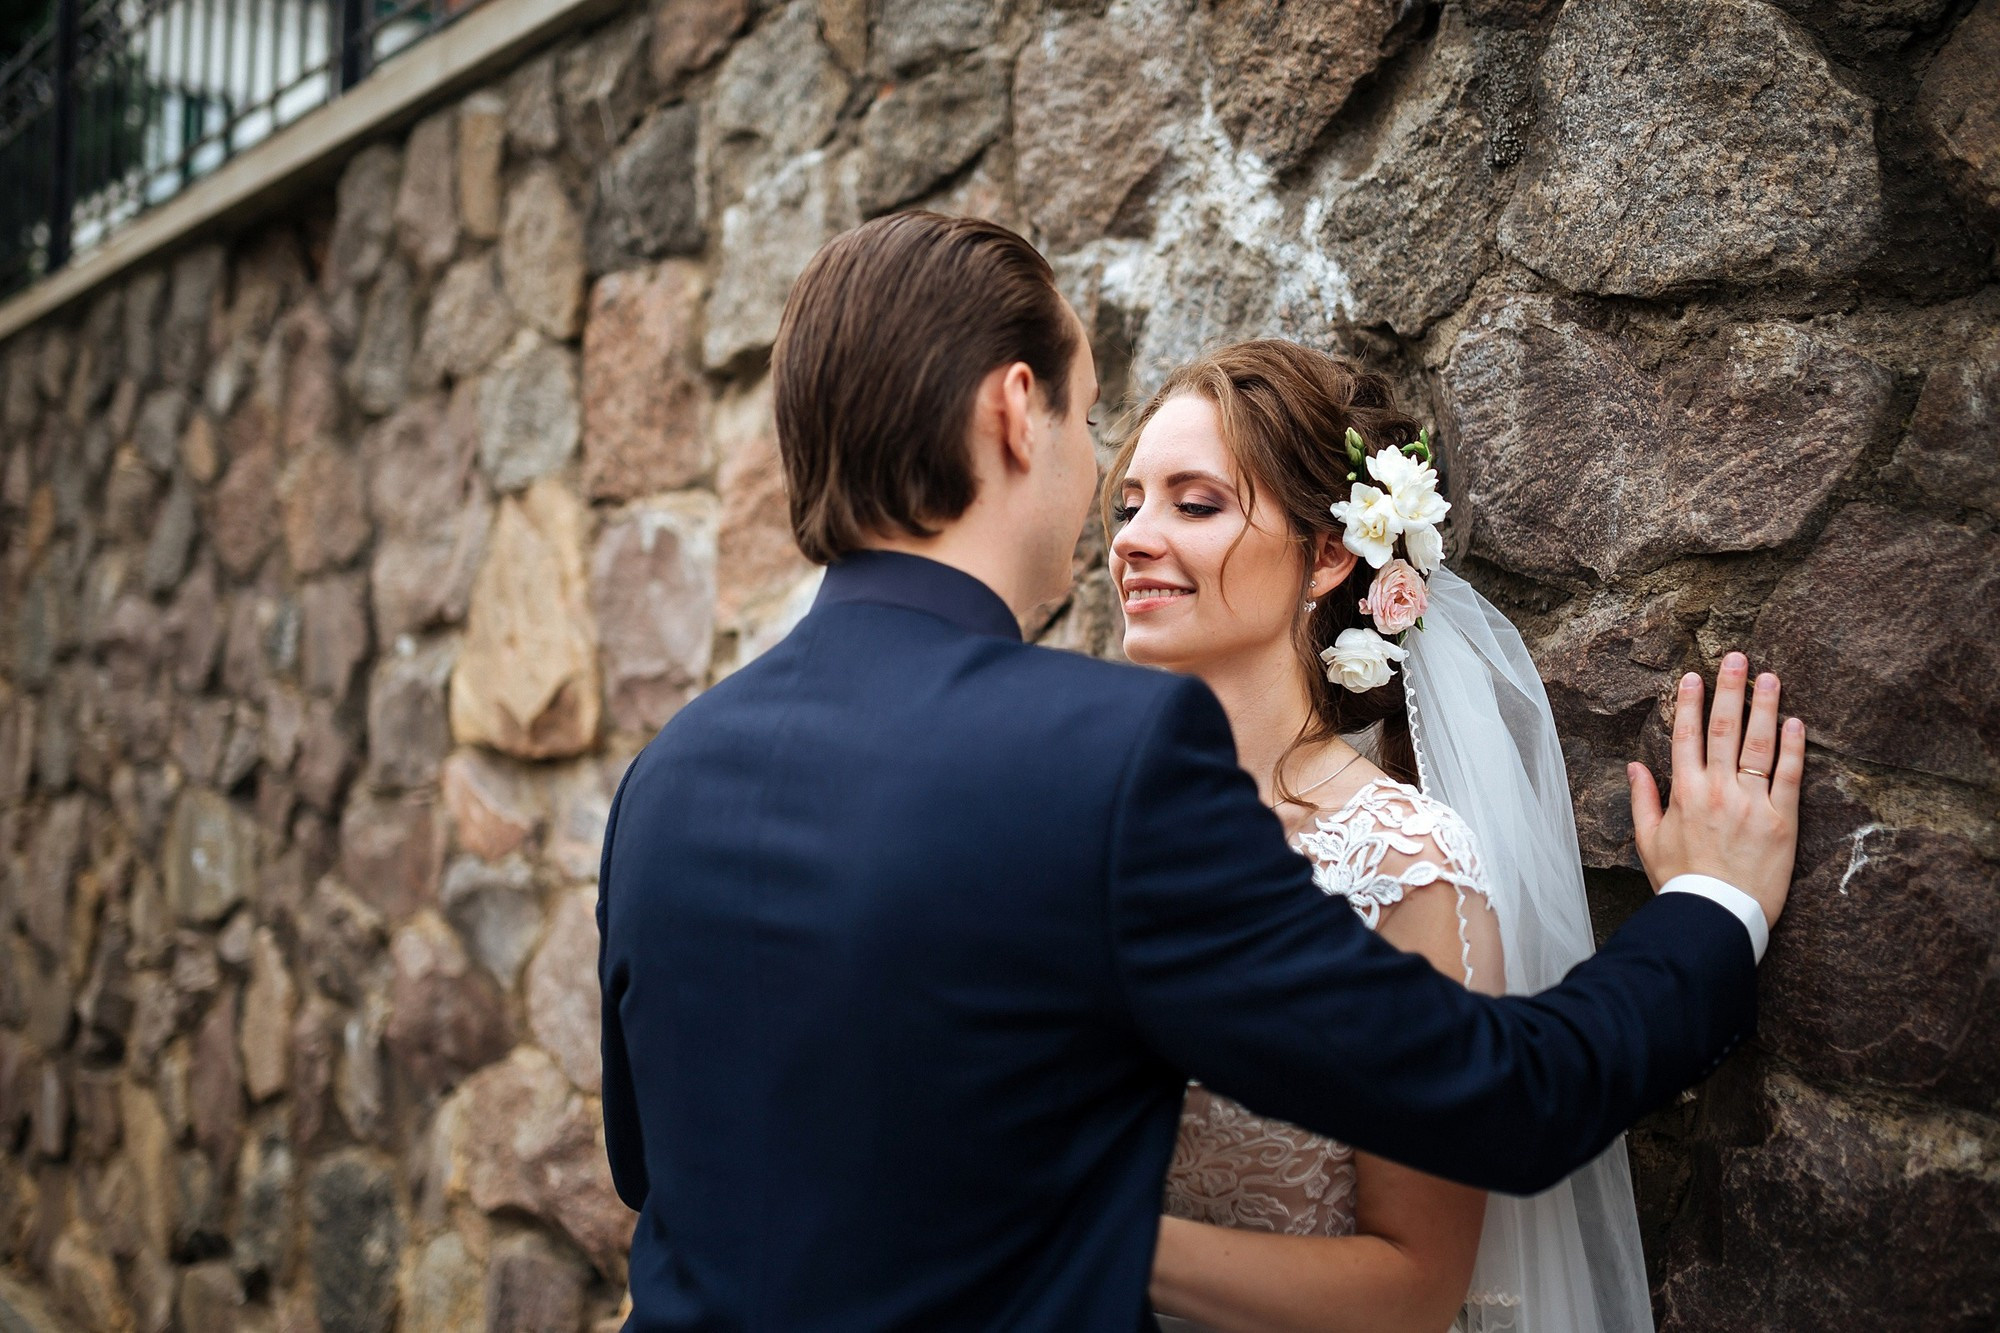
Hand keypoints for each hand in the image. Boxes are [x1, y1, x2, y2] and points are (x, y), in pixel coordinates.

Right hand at [1627, 652, 1804, 928]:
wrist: (1717, 915)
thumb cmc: (1681, 881)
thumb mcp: (1648, 841)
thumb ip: (1643, 800)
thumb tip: (1635, 766)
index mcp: (1684, 792)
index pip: (1687, 736)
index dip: (1690, 703)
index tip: (1694, 677)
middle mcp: (1718, 790)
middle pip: (1725, 729)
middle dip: (1730, 689)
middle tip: (1737, 658)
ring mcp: (1752, 802)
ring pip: (1759, 744)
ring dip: (1765, 707)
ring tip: (1770, 677)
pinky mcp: (1782, 820)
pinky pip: (1788, 775)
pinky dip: (1792, 746)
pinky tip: (1795, 722)